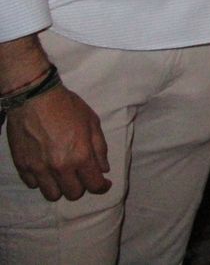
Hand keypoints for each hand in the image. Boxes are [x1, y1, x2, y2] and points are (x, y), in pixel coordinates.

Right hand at [5, 84, 110, 200]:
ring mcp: (39, 168)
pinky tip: (45, 168)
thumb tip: (103, 169)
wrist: (34, 98)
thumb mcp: (92, 123)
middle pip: (73, 194)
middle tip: (81, 175)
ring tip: (62, 175)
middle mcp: (60, 167)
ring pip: (52, 194)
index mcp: (80, 156)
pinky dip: (41, 180)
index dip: (102, 187)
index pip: (94, 185)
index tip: (104, 183)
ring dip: (60, 187)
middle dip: (81, 187)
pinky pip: (33, 184)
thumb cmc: (67, 107)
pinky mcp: (22, 166)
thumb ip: (99, 148)